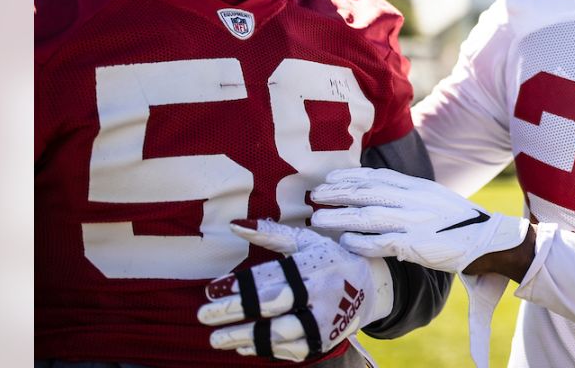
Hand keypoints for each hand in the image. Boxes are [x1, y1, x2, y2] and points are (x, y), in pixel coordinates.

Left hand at [197, 219, 392, 361]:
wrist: (370, 288)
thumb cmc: (329, 259)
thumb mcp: (306, 241)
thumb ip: (270, 234)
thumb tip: (233, 224)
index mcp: (315, 263)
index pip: (272, 276)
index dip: (241, 285)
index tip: (212, 290)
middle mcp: (321, 292)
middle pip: (272, 304)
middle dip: (235, 311)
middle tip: (203, 315)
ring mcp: (324, 320)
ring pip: (280, 332)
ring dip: (245, 337)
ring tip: (216, 339)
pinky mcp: (324, 341)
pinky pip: (290, 349)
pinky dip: (264, 350)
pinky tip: (242, 346)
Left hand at [312, 167, 530, 276]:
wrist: (490, 240)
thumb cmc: (460, 222)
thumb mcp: (435, 198)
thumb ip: (409, 195)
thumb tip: (381, 194)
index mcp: (418, 187)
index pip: (377, 177)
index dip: (350, 177)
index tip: (330, 179)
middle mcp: (414, 200)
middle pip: (368, 193)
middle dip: (338, 194)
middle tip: (314, 195)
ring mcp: (415, 222)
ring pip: (369, 217)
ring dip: (340, 218)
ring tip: (318, 219)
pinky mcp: (418, 245)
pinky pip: (384, 243)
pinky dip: (362, 243)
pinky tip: (345, 243)